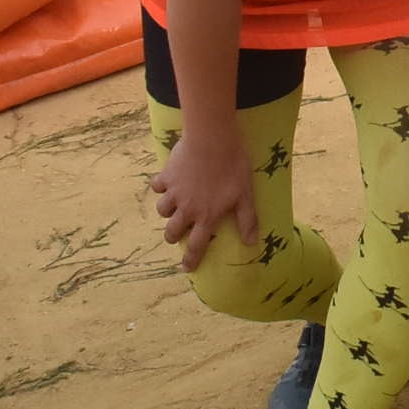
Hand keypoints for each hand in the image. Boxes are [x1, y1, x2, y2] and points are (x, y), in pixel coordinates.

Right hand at [150, 130, 258, 272]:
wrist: (212, 140)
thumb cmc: (233, 167)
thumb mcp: (245, 195)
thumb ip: (247, 220)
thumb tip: (251, 243)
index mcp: (206, 216)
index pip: (196, 245)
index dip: (191, 259)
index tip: (186, 268)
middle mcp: (187, 208)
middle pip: (172, 232)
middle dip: (173, 236)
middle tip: (177, 232)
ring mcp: (174, 192)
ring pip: (162, 210)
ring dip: (167, 211)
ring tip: (173, 206)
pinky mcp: (166, 175)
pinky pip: (157, 185)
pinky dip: (160, 186)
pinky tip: (167, 181)